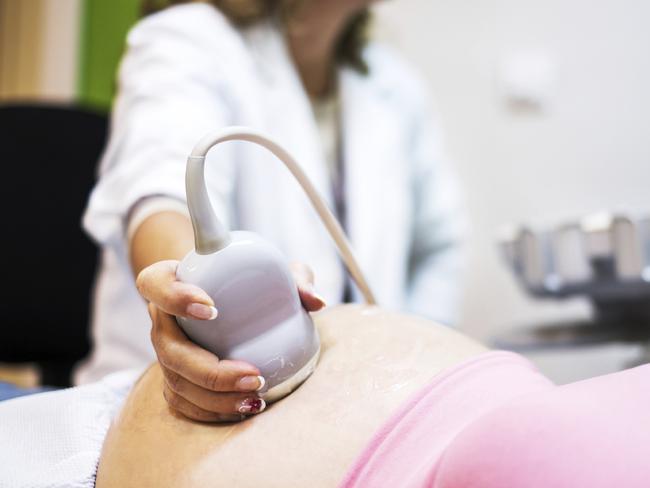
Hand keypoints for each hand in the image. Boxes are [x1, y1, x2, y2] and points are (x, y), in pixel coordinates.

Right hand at [136, 260, 324, 421]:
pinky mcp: (176, 380)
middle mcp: (164, 319)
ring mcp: (167, 353)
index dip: (174, 297)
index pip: (155, 284)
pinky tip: (244, 408)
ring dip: (214, 397)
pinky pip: (184, 403)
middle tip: (253, 374)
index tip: (212, 309)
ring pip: (176, 381)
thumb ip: (295, 278)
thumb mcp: (276, 272)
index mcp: (174, 280)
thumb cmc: (253, 283)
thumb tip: (315, 301)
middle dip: (209, 369)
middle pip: (168, 348)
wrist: (236, 307)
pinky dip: (212, 411)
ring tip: (256, 396)